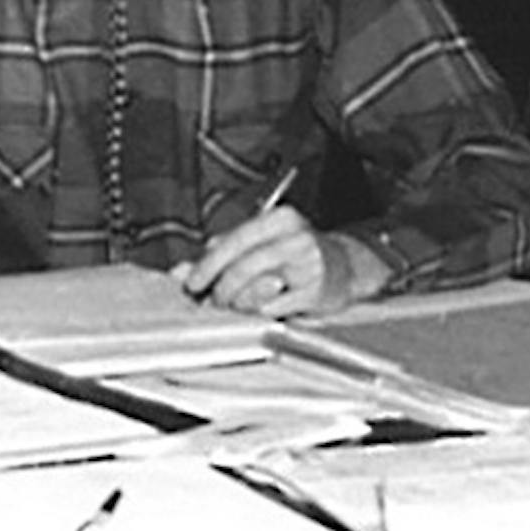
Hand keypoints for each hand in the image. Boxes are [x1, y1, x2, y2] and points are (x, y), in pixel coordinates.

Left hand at [172, 209, 374, 317]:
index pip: (233, 241)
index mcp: (280, 219)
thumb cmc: (298, 254)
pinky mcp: (315, 291)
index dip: (207, 264)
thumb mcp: (262, 242)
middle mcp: (296, 237)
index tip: (192, 282)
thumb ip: (224, 251)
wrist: (346, 267)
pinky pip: (273, 307)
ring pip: (255, 288)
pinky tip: (262, 308)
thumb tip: (184, 269)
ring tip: (238, 304)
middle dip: (221, 289)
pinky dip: (260, 312)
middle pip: (242, 266)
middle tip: (213, 300)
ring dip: (238, 302)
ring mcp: (308, 264)